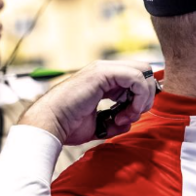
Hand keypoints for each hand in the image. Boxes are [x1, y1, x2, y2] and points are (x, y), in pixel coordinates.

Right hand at [18, 61, 155, 144]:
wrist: (49, 125)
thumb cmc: (68, 126)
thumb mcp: (99, 124)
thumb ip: (115, 121)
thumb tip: (129, 122)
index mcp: (103, 79)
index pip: (135, 79)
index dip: (140, 97)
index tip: (129, 117)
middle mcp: (105, 70)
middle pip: (143, 72)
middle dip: (145, 96)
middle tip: (132, 116)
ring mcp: (104, 69)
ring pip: (143, 73)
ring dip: (141, 99)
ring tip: (125, 117)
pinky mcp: (103, 73)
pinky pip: (136, 78)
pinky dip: (138, 97)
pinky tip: (126, 113)